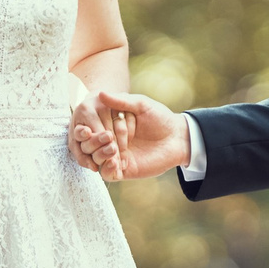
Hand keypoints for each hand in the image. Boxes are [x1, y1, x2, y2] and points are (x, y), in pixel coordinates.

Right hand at [69, 91, 188, 179]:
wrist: (178, 138)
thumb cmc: (160, 118)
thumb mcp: (141, 105)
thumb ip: (121, 101)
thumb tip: (100, 93)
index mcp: (111, 123)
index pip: (93, 126)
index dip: (93, 128)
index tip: (95, 127)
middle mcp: (110, 139)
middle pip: (90, 144)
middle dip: (95, 142)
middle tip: (108, 138)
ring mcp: (115, 155)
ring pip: (96, 158)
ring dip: (100, 155)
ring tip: (113, 150)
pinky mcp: (123, 170)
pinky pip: (107, 174)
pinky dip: (107, 169)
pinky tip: (115, 163)